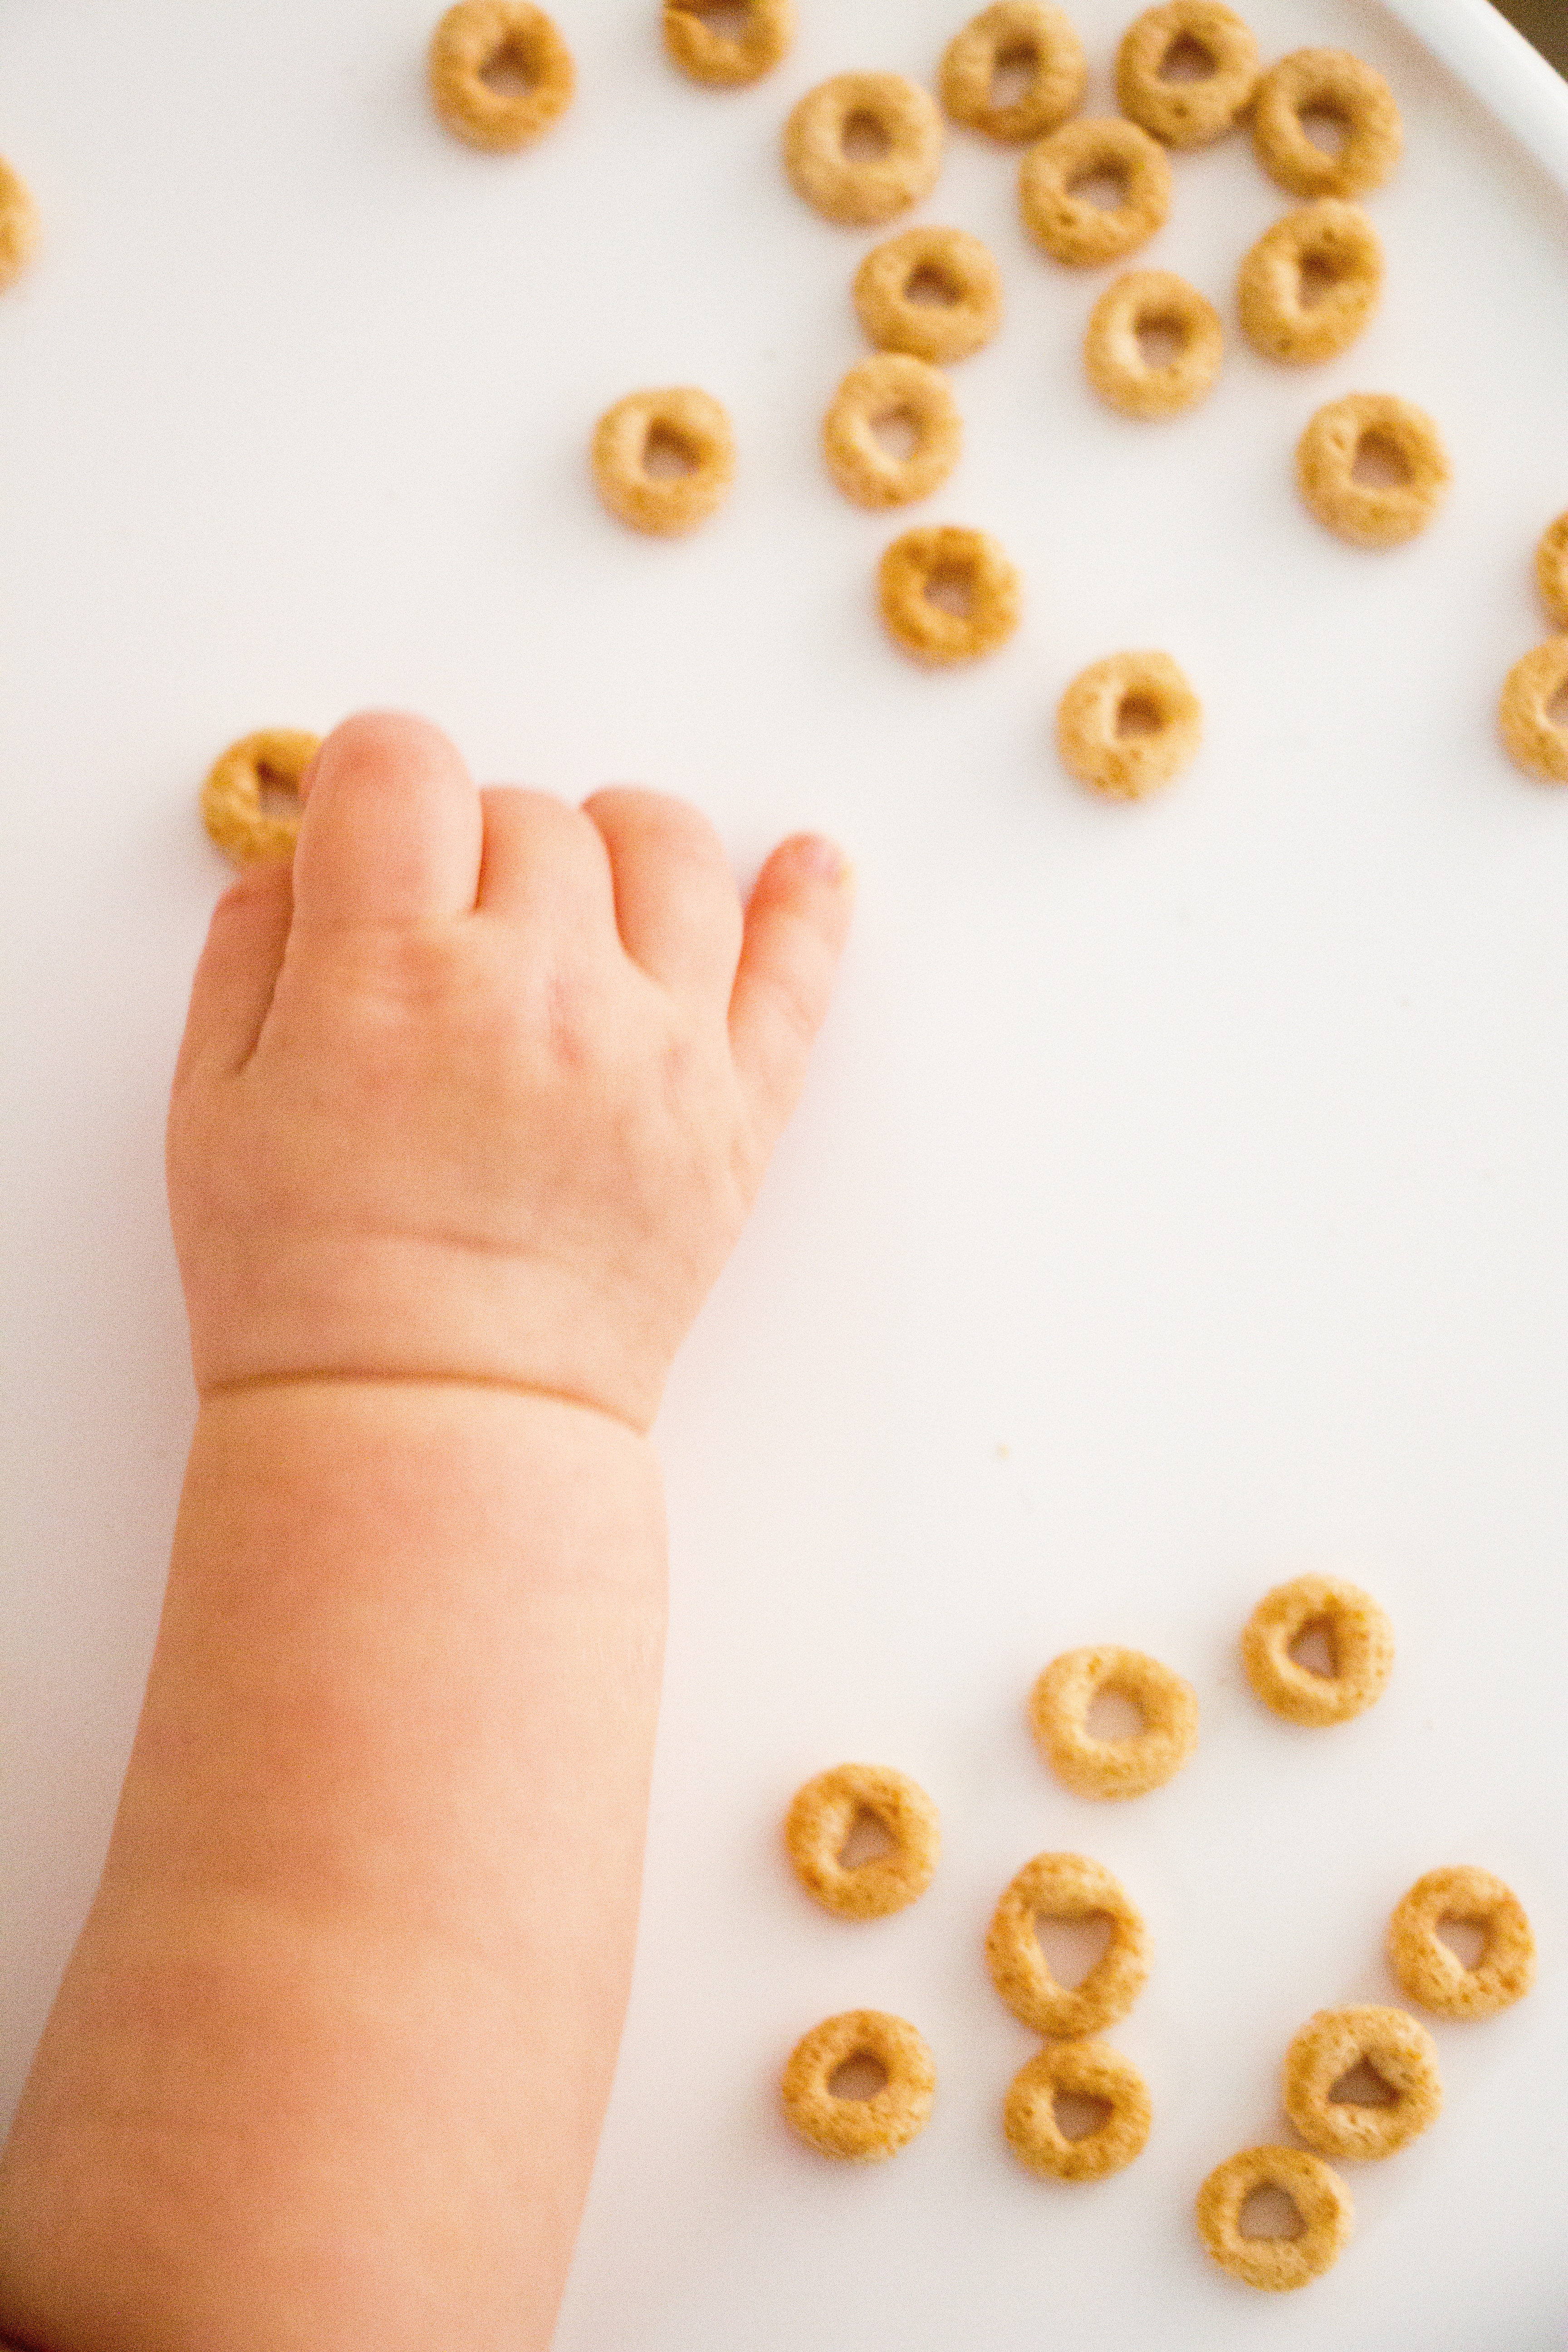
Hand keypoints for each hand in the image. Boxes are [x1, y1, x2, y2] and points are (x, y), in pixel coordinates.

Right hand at [168, 712, 852, 1429]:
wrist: (430, 1427)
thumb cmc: (307, 1285)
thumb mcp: (213, 1104)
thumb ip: (255, 950)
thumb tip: (305, 852)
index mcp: (395, 976)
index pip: (404, 765)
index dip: (372, 778)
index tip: (365, 829)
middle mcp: (545, 991)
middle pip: (534, 812)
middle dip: (473, 844)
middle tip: (443, 933)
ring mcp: (659, 1050)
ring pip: (671, 849)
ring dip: (614, 848)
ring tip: (576, 904)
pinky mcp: (735, 1117)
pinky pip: (796, 976)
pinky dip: (807, 905)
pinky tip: (807, 865)